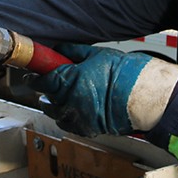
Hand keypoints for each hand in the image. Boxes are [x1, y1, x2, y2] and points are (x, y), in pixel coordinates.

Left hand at [31, 43, 177, 136]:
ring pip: (55, 112)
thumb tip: (59, 49)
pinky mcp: (87, 129)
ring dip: (54, 104)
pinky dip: (67, 117)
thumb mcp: (97, 55)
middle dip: (46, 89)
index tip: (33, 74)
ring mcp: (78, 117)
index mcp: (70, 80)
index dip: (35, 77)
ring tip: (63, 96)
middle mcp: (70, 101)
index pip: (42, 80)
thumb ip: (74, 52)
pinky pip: (68, 124)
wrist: (145, 98)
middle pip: (47, 97)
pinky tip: (74, 108)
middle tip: (51, 83)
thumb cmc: (126, 74)